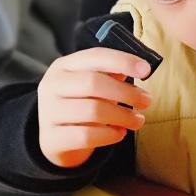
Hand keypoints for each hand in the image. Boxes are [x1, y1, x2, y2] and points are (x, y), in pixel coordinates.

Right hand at [37, 47, 152, 168]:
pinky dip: (110, 135)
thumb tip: (141, 68)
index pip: (95, 56)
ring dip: (123, 116)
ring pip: (93, 111)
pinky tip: (120, 133)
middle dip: (127, 92)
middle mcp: (52, 85)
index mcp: (64, 65)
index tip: (146, 70)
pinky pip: (87, 136)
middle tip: (146, 101)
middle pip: (94, 83)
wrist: (55, 139)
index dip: (123, 60)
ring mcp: (49, 112)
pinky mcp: (52, 138)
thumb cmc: (82, 104)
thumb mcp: (93, 84)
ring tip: (137, 120)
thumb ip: (112, 73)